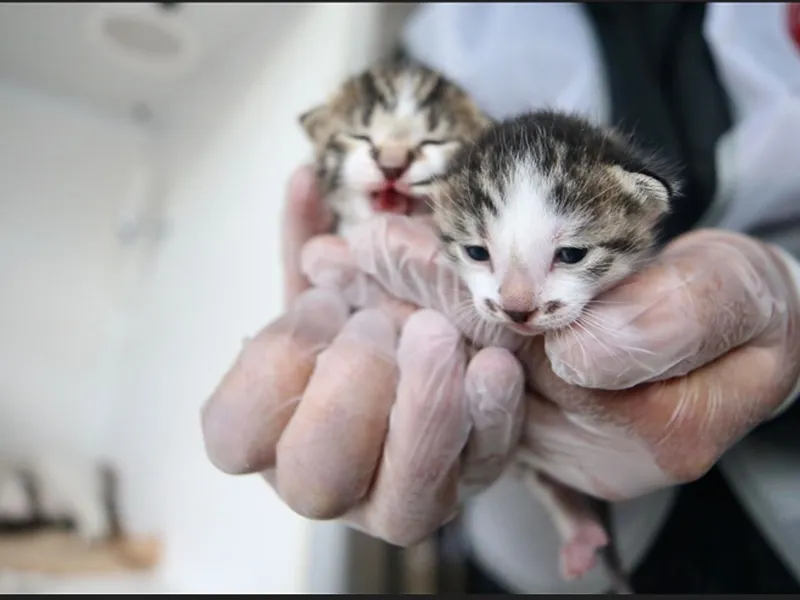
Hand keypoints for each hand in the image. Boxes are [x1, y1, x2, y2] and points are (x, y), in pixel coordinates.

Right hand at [200, 166, 525, 544]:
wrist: (435, 351)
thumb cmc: (362, 323)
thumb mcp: (327, 288)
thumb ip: (309, 247)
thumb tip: (306, 183)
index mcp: (270, 435)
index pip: (233, 437)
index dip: (273, 368)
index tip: (319, 305)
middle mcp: (329, 479)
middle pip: (313, 479)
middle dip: (347, 393)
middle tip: (377, 327)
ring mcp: (402, 496)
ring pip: (403, 503)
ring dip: (422, 410)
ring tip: (436, 334)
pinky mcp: (470, 481)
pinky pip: (481, 464)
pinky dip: (490, 411)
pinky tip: (494, 362)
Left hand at [300, 215, 799, 499]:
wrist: (731, 324)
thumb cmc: (742, 307)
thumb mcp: (739, 297)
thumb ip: (680, 319)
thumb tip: (579, 346)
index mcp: (649, 431)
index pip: (534, 370)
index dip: (460, 302)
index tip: (393, 250)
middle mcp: (585, 447)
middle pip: (478, 376)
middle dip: (406, 307)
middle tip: (347, 250)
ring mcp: (552, 436)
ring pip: (452, 377)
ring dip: (390, 314)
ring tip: (335, 259)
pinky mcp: (526, 415)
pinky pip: (449, 372)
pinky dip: (406, 319)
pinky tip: (354, 273)